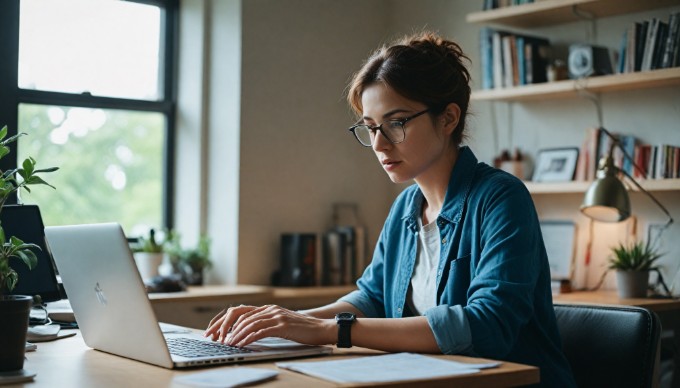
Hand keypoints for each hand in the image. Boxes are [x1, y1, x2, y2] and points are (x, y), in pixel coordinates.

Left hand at [203, 304, 334, 346]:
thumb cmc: (301, 329)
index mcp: (267, 308)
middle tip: (215, 338)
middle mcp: (270, 309)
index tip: (214, 331)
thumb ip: (266, 324)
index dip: (224, 321)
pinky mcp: (282, 325)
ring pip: (249, 323)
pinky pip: (260, 331)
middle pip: (240, 315)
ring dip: (235, 334)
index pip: (239, 311)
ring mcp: (276, 315)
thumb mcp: (280, 324)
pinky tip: (241, 344)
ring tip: (227, 344)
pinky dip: (248, 338)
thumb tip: (247, 334)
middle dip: (224, 327)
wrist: (321, 328)